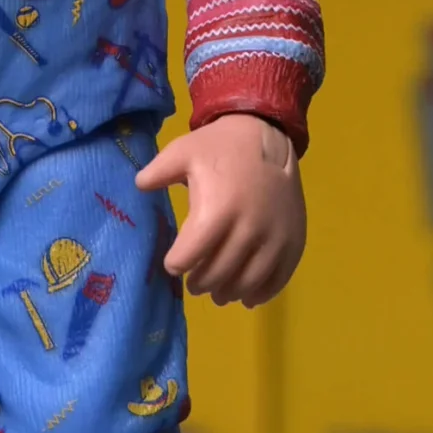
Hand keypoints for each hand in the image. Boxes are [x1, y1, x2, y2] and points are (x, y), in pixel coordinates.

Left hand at [135, 113, 305, 306]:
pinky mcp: (294, 242)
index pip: (191, 255)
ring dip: (229, 293)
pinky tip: (247, 296)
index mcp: (218, 210)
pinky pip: (278, 279)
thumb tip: (138, 187)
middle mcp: (249, 228)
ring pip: (248, 282)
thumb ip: (157, 172)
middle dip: (201, 283)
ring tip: (218, 293)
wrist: (268, 136)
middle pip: (219, 274)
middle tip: (194, 285)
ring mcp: (275, 238)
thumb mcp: (183, 151)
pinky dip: (261, 294)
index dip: (177, 264)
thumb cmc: (220, 147)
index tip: (173, 265)